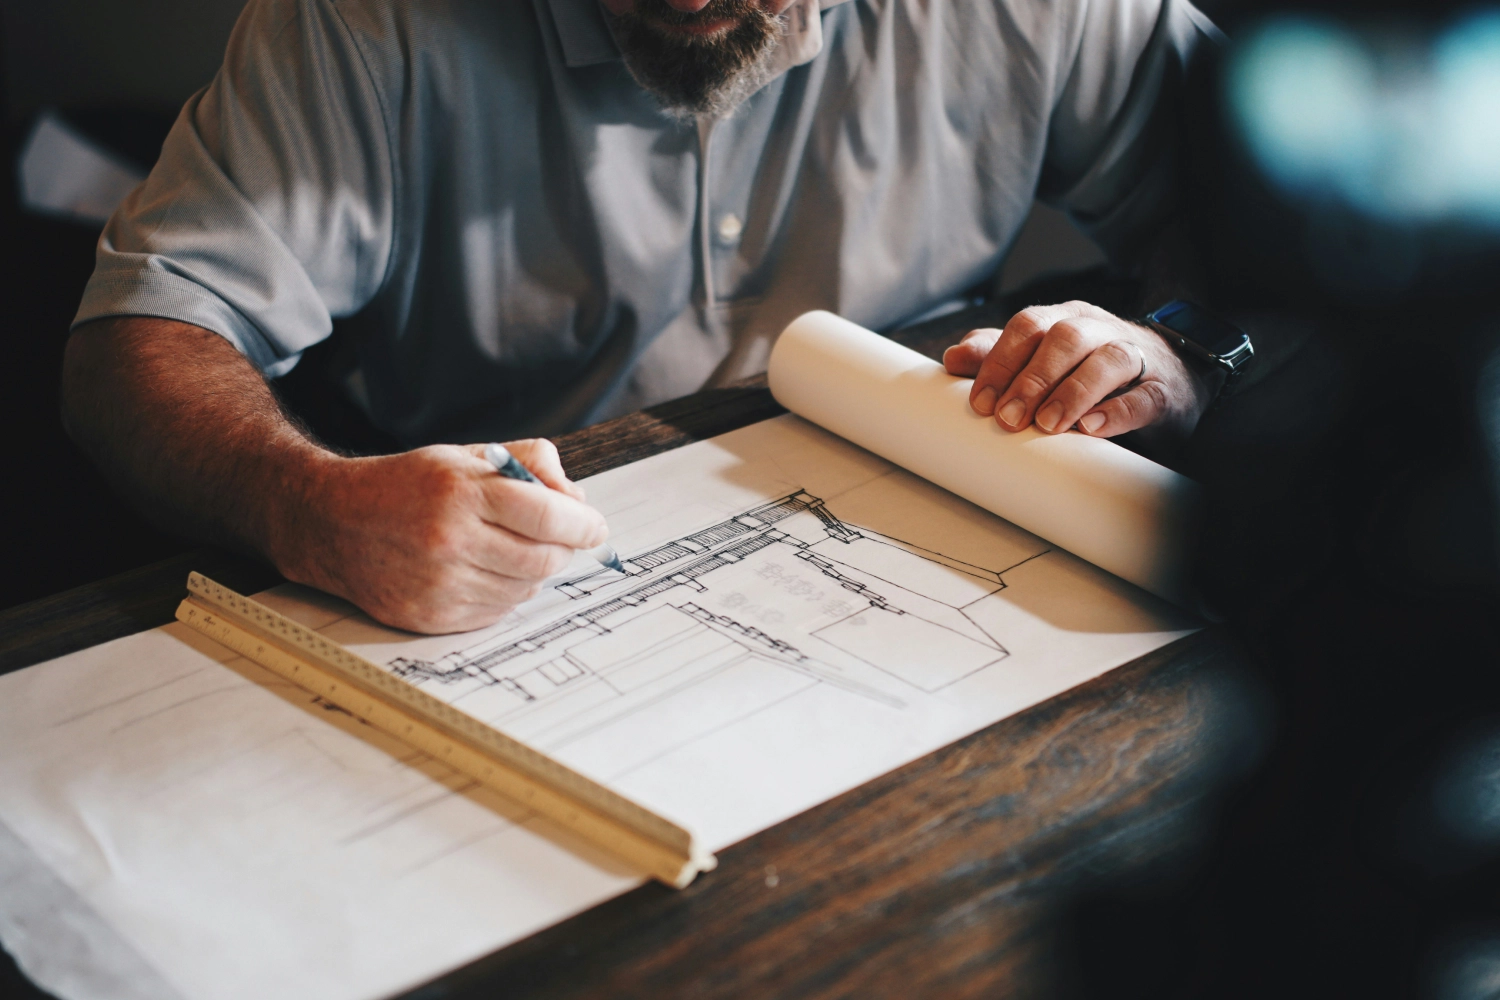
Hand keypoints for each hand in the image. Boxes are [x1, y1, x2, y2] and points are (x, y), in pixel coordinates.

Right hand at [272, 439, 608, 633]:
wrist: (334, 522)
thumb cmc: (407, 485)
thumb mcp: (465, 455)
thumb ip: (528, 463)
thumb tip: (577, 499)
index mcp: (461, 492)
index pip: (549, 516)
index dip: (583, 524)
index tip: (595, 526)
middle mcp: (450, 540)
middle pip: (544, 558)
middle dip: (563, 548)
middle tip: (558, 538)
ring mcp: (440, 583)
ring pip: (525, 589)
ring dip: (533, 571)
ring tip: (511, 549)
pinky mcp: (431, 616)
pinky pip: (497, 612)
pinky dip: (505, 593)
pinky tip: (486, 571)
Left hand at [942, 301, 1214, 440]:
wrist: (1168, 377)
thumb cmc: (1089, 368)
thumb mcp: (1042, 358)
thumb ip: (999, 356)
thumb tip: (952, 358)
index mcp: (1064, 319)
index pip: (1028, 326)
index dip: (1000, 361)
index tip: (980, 403)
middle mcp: (1098, 329)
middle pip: (1064, 338)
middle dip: (1031, 379)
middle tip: (1008, 418)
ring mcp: (1135, 356)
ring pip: (1107, 359)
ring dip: (1072, 392)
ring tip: (1047, 425)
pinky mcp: (1161, 390)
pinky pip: (1143, 396)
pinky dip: (1117, 411)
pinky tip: (1092, 428)